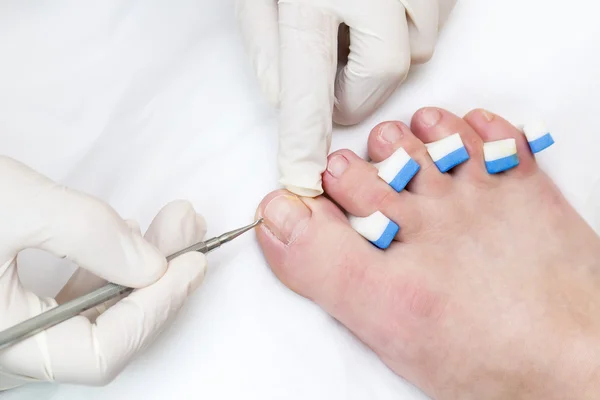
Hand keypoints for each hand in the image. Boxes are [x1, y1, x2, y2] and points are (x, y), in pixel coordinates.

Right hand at [0, 156, 206, 388]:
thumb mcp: (10, 204)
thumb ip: (87, 234)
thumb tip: (154, 265)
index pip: (100, 353)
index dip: (155, 309)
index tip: (192, 262)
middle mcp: (3, 350)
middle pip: (104, 336)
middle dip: (157, 283)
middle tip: (191, 233)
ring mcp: (5, 329)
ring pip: (91, 315)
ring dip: (138, 269)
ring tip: (175, 225)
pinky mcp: (7, 303)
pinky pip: (69, 298)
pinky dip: (106, 268)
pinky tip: (131, 238)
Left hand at [236, 0, 456, 196]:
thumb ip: (269, 47)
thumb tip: (291, 101)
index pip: (307, 88)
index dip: (303, 140)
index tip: (301, 178)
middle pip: (382, 73)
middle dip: (356, 89)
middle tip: (331, 72)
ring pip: (416, 45)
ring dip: (385, 53)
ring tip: (357, 19)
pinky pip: (435, 17)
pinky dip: (408, 24)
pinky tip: (381, 2)